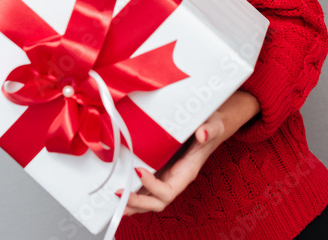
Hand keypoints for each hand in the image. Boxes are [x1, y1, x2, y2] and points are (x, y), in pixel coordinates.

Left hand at [116, 90, 259, 214]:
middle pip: (157, 202)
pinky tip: (119, 192)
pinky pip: (145, 188)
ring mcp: (166, 176)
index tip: (138, 170)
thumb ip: (209, 130)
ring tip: (114, 200)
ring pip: (149, 199)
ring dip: (132, 203)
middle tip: (119, 194)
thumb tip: (202, 133)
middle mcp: (175, 179)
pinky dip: (132, 192)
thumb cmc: (210, 127)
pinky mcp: (159, 170)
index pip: (169, 191)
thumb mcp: (212, 125)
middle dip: (138, 203)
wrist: (208, 125)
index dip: (153, 187)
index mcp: (187, 172)